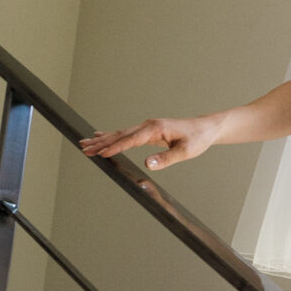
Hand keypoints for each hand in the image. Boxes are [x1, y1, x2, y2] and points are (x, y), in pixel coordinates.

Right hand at [80, 114, 219, 171]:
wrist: (207, 128)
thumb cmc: (198, 139)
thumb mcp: (185, 152)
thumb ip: (166, 158)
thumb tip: (148, 165)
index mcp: (156, 129)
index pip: (130, 140)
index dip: (115, 147)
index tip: (100, 153)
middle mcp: (149, 125)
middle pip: (120, 135)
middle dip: (101, 143)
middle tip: (83, 149)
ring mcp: (148, 127)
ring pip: (121, 133)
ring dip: (103, 139)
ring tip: (85, 143)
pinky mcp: (149, 130)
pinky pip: (127, 133)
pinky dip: (113, 136)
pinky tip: (102, 136)